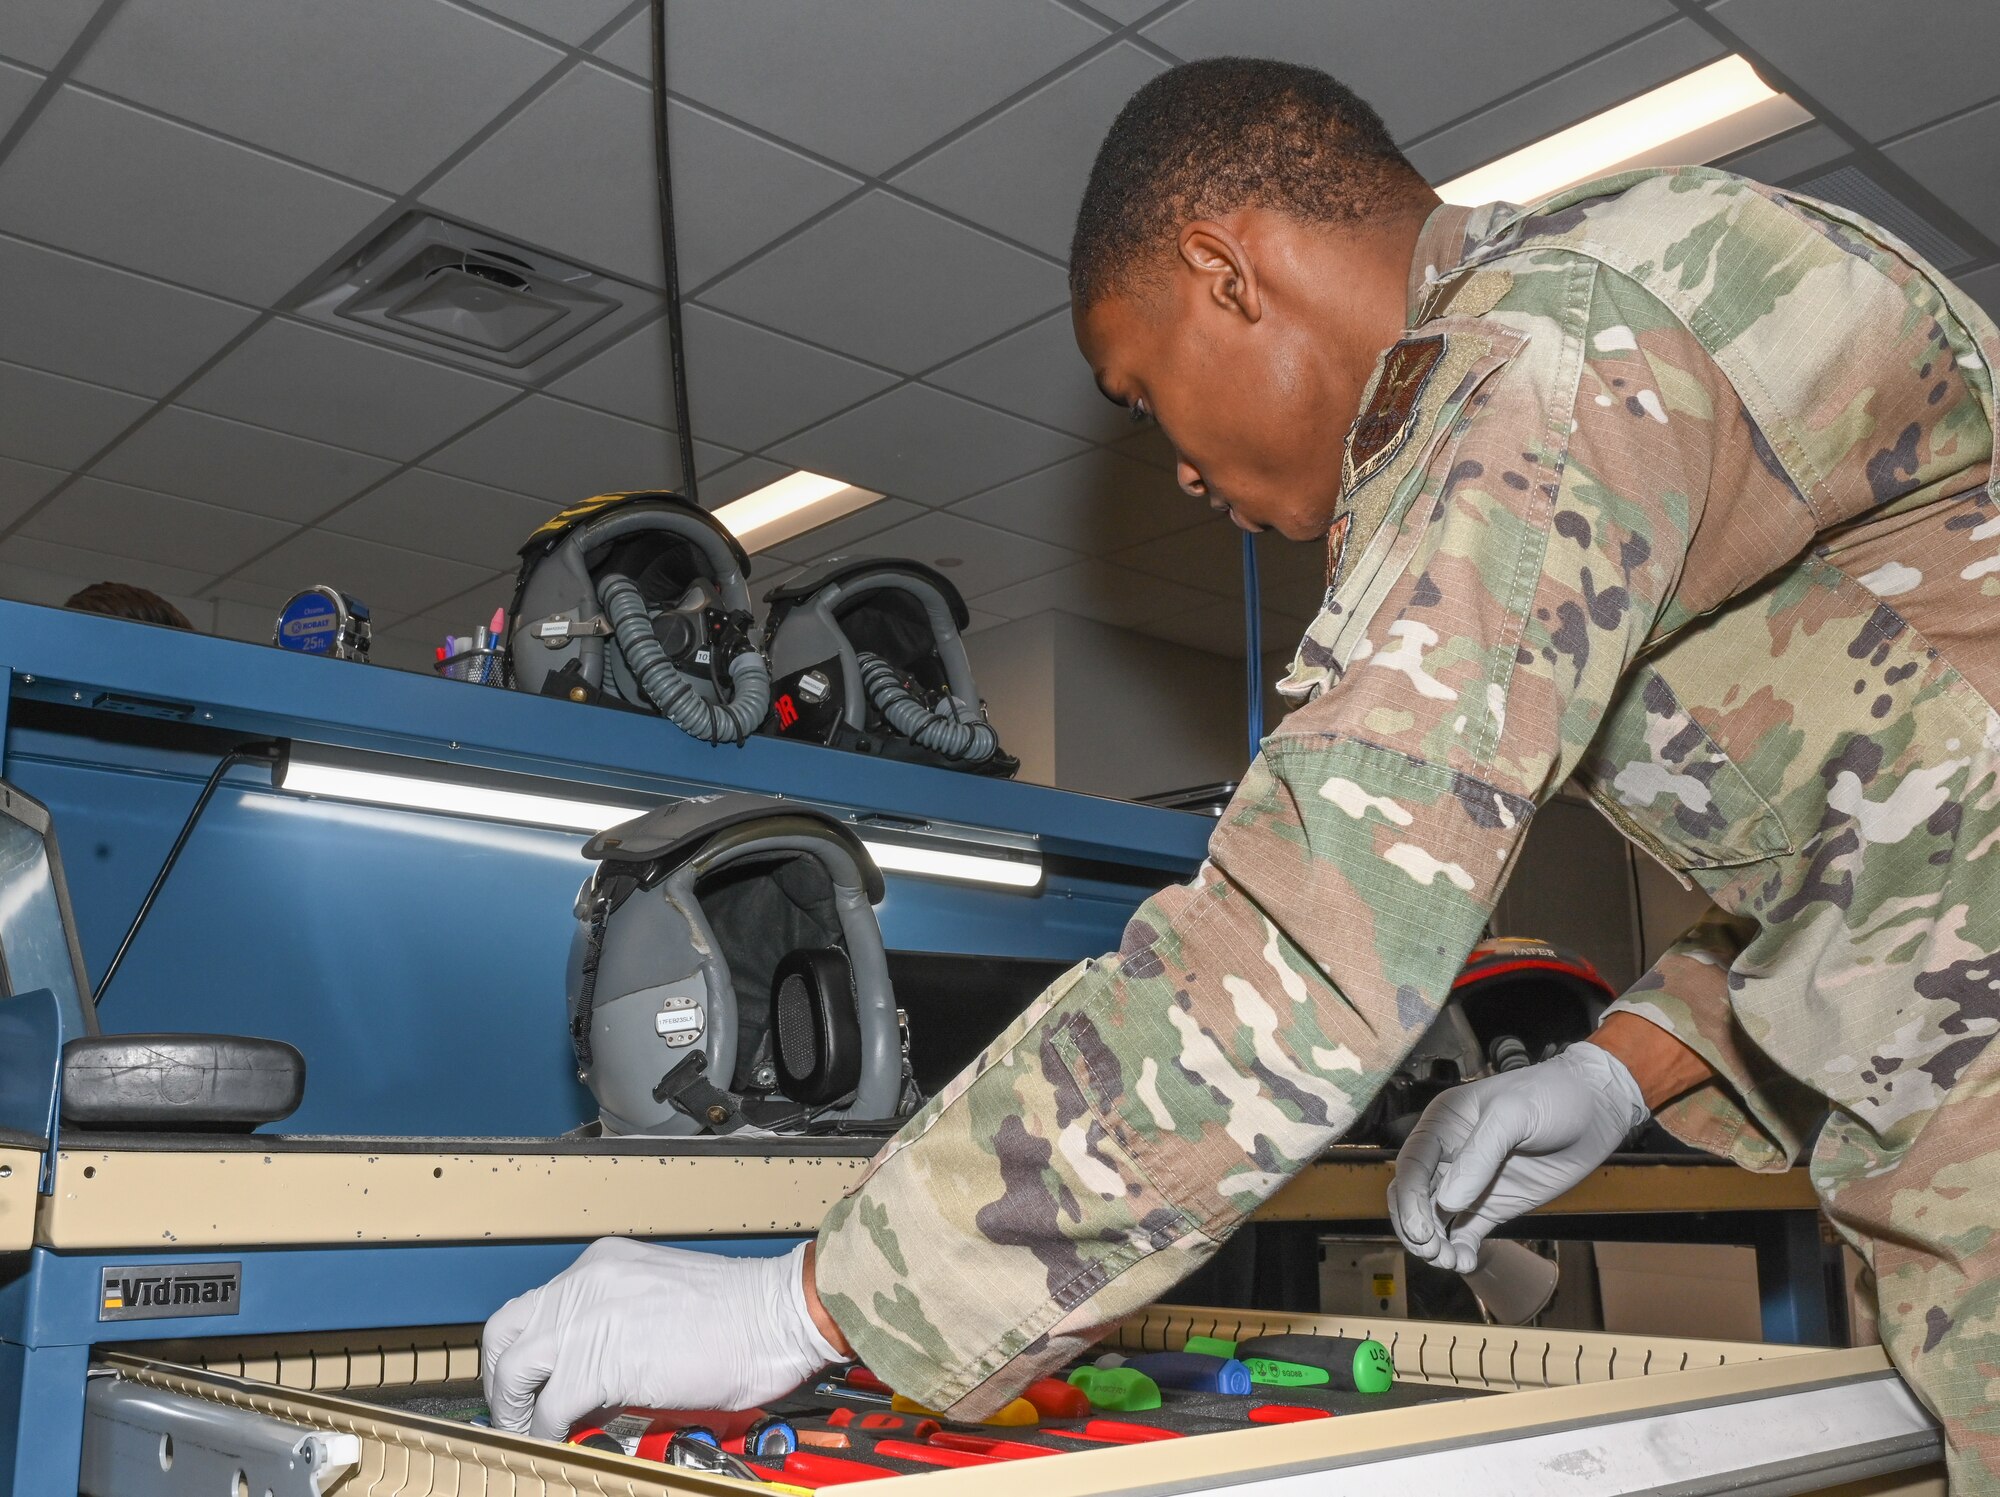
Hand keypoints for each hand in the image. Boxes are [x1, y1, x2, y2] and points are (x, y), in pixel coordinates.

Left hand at [482, 1239, 842, 1438]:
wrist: (775, 1315)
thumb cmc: (740, 1314)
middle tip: (514, 1411)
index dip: (523, 1350)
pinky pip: (550, 1408)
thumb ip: (616, 1326)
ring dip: (515, 1411)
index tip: (527, 1382)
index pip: (533, 1305)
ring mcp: (589, 1319)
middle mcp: (586, 1283)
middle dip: (501, 1379)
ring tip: (531, 1433)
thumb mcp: (660, 1301)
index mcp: (601, 1265)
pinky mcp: (602, 1362)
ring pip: (515, 1370)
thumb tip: (588, 1378)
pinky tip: (564, 1441)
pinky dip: (548, 1432)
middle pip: (505, 1331)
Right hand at [1388, 1042, 1646, 1273]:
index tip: (1420, 1229)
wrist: (1596, 1109)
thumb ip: (1480, 1154)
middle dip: (1416, 1226)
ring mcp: (1471, 1183)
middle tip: (1433, 1250)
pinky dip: (1461, 1249)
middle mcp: (1450, 1155)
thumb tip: (1448, 1202)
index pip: (1412, 1165)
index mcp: (1444, 1125)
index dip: (1408, 1199)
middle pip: (1415, 1196)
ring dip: (1435, 1243)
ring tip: (1451, 1261)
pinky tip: (1466, 1262)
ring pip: (1436, 1219)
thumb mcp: (1514, 1114)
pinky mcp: (1493, 1206)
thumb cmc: (1552, 1096)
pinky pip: (1467, 1232)